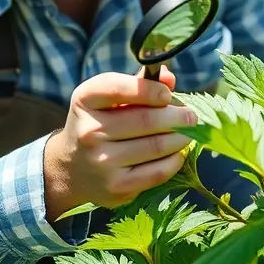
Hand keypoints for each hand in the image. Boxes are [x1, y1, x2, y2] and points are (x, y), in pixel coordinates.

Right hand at [43, 66, 197, 220]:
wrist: (72, 169)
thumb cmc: (98, 123)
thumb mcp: (107, 99)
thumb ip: (137, 84)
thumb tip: (168, 77)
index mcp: (85, 101)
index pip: (118, 89)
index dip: (150, 89)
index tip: (167, 95)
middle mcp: (89, 131)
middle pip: (146, 120)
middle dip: (178, 116)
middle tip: (191, 116)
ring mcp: (102, 162)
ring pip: (157, 146)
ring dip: (181, 138)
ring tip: (188, 133)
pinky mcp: (117, 187)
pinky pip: (158, 171)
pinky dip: (175, 160)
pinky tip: (177, 153)